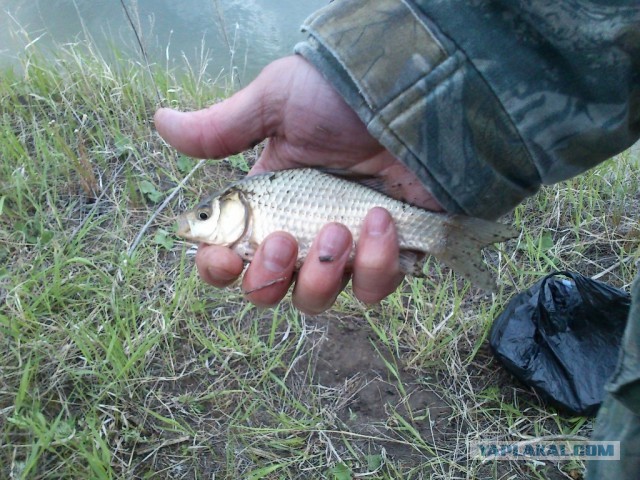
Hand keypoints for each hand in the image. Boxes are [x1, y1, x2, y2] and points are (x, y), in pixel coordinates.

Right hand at [155, 55, 440, 313]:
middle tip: (286, 240)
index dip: (218, 268)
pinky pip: (373, 288)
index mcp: (266, 204)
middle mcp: (300, 233)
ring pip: (318, 299)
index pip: (228, 255)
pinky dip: (375, 264)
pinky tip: (381, 220)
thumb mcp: (275, 103)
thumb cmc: (340, 96)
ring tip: (339, 227)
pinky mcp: (388, 254)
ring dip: (322, 273)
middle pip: (269, 292)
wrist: (411, 97)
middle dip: (269, 278)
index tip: (225, 257)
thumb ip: (221, 128)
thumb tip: (161, 122)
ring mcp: (346, 249)